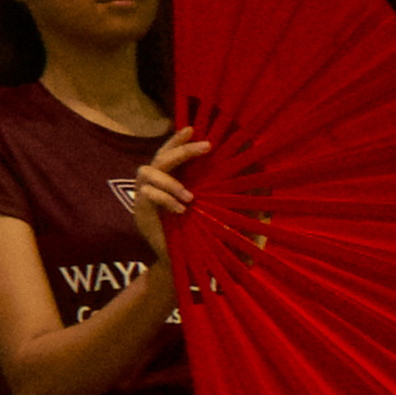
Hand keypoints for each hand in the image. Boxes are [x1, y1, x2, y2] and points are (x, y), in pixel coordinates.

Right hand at [106, 128, 214, 268]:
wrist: (179, 265)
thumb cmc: (199, 239)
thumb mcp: (216, 214)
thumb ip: (227, 198)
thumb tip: (257, 180)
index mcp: (169, 183)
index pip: (168, 154)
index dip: (177, 140)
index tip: (193, 129)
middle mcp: (153, 186)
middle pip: (160, 158)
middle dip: (181, 150)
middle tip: (206, 147)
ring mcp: (143, 197)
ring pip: (148, 171)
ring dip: (170, 181)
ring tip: (189, 197)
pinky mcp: (139, 210)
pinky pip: (147, 193)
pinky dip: (165, 198)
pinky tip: (181, 210)